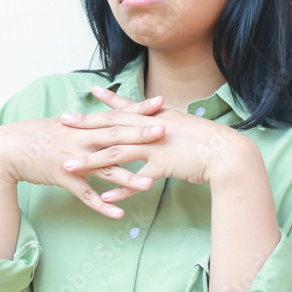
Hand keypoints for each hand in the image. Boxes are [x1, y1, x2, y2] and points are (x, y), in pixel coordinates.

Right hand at [0, 92, 167, 217]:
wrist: (6, 149)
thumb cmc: (36, 136)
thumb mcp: (63, 125)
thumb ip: (86, 124)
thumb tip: (105, 118)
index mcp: (82, 125)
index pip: (115, 115)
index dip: (137, 109)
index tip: (160, 103)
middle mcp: (80, 139)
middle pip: (114, 136)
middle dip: (139, 135)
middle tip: (164, 132)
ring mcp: (72, 159)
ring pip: (104, 169)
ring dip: (127, 177)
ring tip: (150, 184)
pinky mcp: (63, 178)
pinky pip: (85, 194)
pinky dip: (102, 205)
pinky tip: (119, 214)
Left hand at [59, 85, 249, 202]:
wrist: (229, 154)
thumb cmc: (210, 141)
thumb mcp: (185, 125)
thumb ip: (167, 123)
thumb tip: (160, 118)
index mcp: (157, 117)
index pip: (128, 107)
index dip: (107, 101)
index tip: (89, 93)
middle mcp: (153, 128)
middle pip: (113, 126)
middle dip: (86, 125)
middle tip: (62, 122)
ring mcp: (156, 147)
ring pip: (117, 153)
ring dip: (91, 161)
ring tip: (69, 166)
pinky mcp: (163, 167)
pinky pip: (136, 180)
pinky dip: (120, 190)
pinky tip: (104, 198)